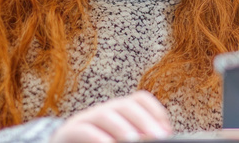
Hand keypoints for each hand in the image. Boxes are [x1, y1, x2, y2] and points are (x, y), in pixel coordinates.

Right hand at [50, 90, 172, 142]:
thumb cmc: (99, 142)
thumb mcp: (121, 138)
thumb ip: (139, 137)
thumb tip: (161, 137)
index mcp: (120, 110)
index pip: (140, 99)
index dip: (156, 112)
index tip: (168, 131)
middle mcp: (105, 109)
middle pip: (126, 106)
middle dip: (145, 120)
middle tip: (158, 137)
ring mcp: (86, 118)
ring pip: (106, 115)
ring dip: (122, 128)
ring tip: (135, 141)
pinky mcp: (70, 131)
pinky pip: (85, 130)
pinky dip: (98, 138)